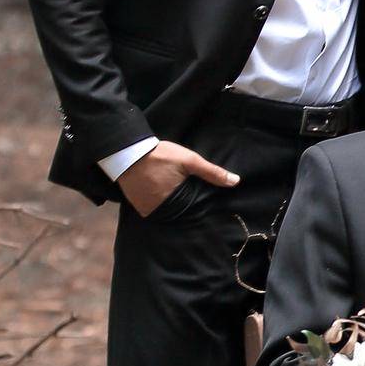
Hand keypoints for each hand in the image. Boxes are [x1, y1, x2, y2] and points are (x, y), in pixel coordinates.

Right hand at [118, 141, 239, 218]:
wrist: (128, 152)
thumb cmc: (161, 156)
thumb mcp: (189, 161)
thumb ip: (212, 172)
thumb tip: (235, 181)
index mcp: (177, 202)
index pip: (194, 212)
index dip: (200, 208)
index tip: (206, 207)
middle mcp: (161, 211)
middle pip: (180, 213)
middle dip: (186, 207)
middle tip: (186, 196)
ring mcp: (148, 210)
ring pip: (167, 212)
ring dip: (172, 206)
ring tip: (174, 195)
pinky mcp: (138, 207)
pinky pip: (154, 209)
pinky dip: (159, 204)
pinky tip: (162, 194)